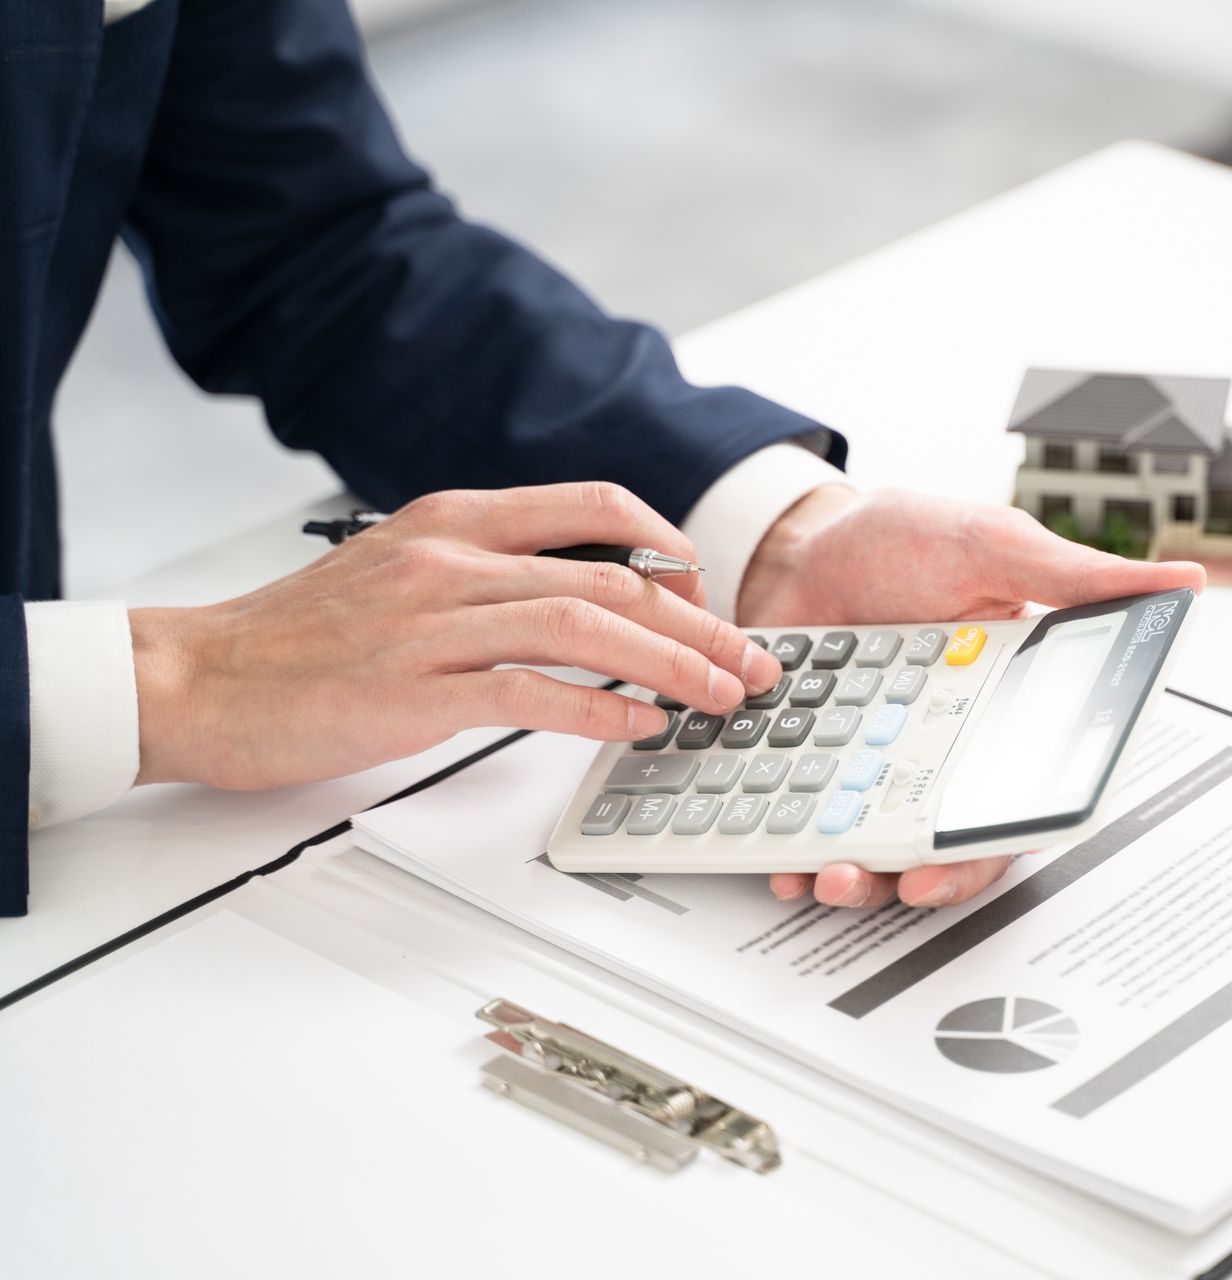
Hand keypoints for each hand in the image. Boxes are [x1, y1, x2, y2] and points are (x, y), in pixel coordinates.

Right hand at [131, 483, 783, 789]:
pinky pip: (531, 695)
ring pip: (586, 627)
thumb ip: (489, 569)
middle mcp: (452, 558)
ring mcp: (432, 623)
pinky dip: (602, 712)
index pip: (597, 505)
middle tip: (749, 661)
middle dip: (699, 621)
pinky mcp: (413, 691)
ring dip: (671, 664)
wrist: (195, 678)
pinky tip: (643, 728)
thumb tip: (584, 596)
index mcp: (455, 519)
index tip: (708, 595)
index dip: (672, 547)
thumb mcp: (403, 568)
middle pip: (614, 575)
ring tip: (720, 697)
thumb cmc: (300, 637)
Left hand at [738, 486, 1204, 909]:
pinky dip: (794, 854)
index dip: (1002, 836)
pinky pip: (812, 829)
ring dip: (859, 879)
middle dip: (928, 875)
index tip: (971, 852)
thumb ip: (1079, 579)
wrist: (799, 540)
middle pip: (951, 839)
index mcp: (1002, 707)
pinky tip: (779, 859)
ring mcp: (876, 763)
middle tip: (901, 880)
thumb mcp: (994, 546)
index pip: (1021, 793)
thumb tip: (1182, 585)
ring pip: (881, 849)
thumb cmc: (901, 540)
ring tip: (829, 875)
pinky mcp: (818, 769)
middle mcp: (942, 748)